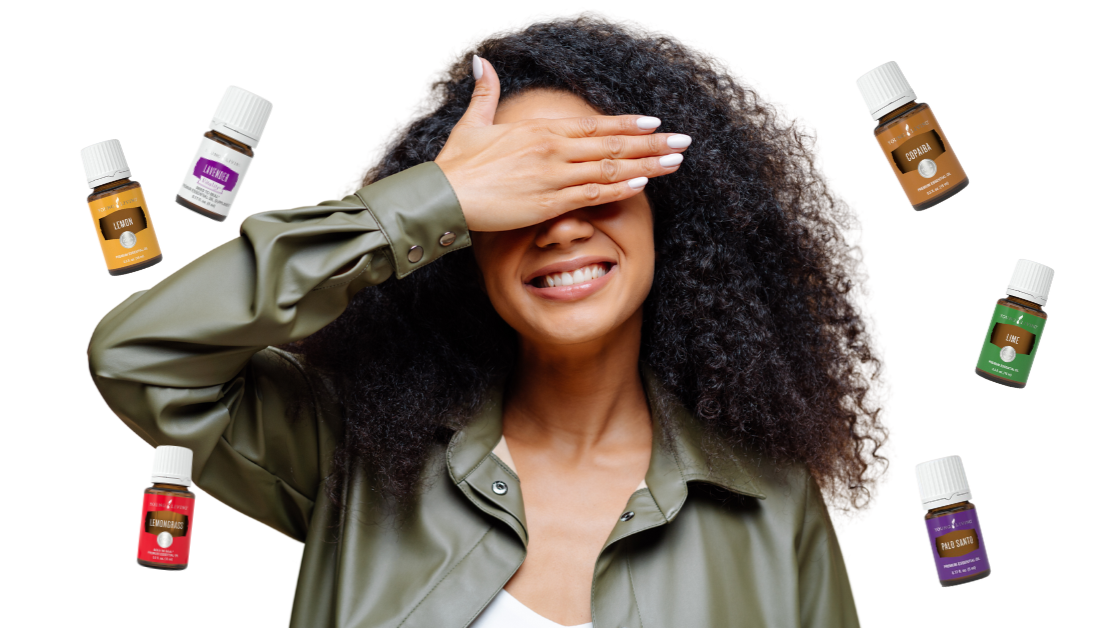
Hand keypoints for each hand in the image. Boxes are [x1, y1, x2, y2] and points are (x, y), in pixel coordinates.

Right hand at [435, 56, 689, 232]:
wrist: (443, 195)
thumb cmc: (457, 163)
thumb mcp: (473, 122)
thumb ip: (486, 92)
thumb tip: (482, 61)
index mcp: (541, 131)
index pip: (594, 125)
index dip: (627, 125)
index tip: (654, 123)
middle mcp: (553, 149)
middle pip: (612, 145)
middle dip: (652, 143)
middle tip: (683, 141)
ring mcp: (554, 175)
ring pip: (610, 168)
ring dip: (647, 165)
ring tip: (675, 162)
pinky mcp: (549, 201)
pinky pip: (592, 193)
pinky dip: (620, 188)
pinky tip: (643, 184)